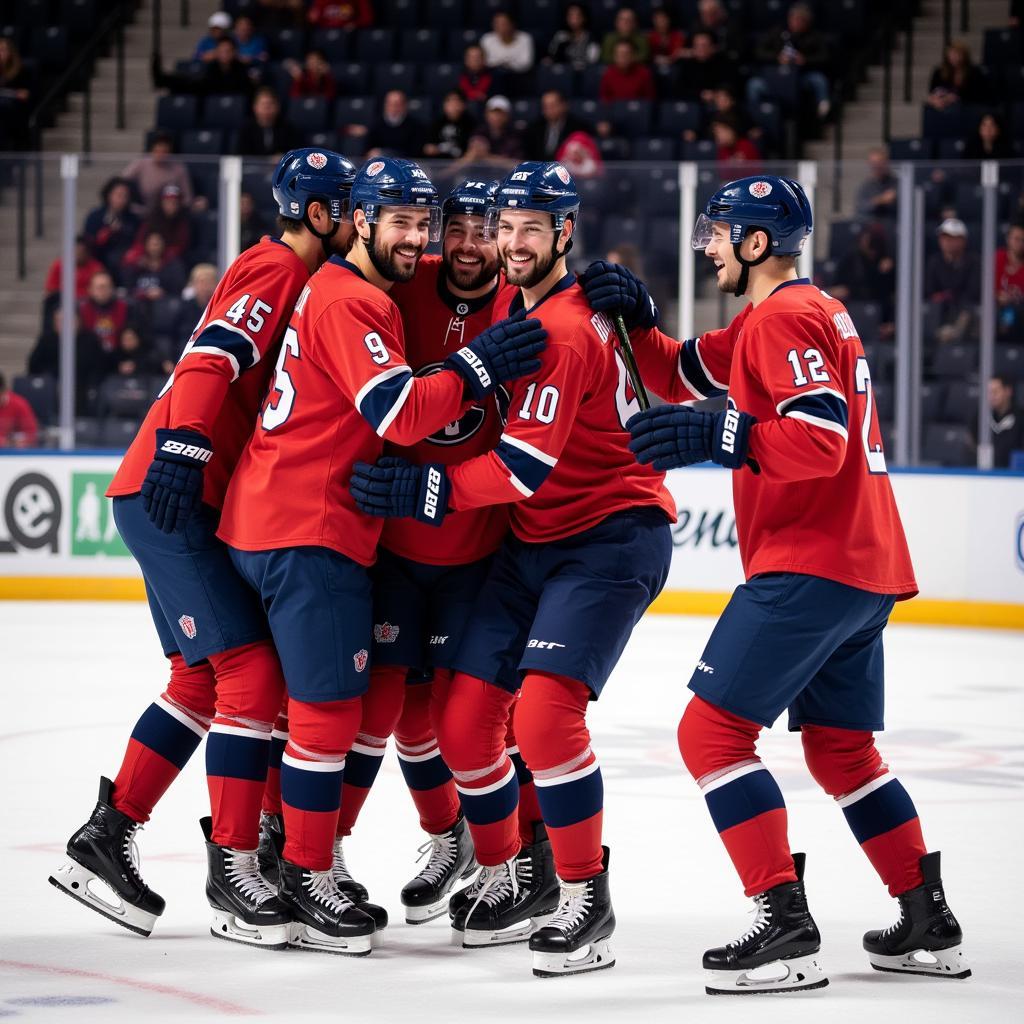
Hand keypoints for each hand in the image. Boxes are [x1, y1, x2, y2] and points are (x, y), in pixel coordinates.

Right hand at [140, 428, 211, 532]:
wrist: (181, 450)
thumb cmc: (191, 469)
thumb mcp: (198, 484)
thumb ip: (194, 498)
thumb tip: (193, 512)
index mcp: (187, 490)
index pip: (182, 511)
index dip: (178, 522)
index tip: (175, 531)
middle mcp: (174, 488)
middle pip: (168, 509)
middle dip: (166, 522)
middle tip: (163, 531)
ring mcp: (162, 483)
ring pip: (158, 503)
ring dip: (156, 515)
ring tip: (155, 524)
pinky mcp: (153, 477)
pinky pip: (149, 492)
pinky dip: (148, 502)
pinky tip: (147, 511)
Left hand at [350, 457, 449, 525]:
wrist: (428, 494)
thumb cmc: (415, 476)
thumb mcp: (404, 464)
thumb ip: (390, 461)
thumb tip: (377, 462)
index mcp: (395, 476)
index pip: (374, 473)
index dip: (362, 469)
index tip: (356, 466)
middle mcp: (392, 489)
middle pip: (370, 486)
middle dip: (358, 482)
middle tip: (352, 478)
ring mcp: (392, 501)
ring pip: (370, 498)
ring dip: (359, 494)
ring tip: (353, 489)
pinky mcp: (392, 511)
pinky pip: (376, 510)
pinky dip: (365, 507)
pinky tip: (359, 502)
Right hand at [445, 310, 546, 400]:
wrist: (472, 367)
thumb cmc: (483, 347)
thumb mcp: (491, 331)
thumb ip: (508, 322)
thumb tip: (523, 311)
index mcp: (497, 336)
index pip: (515, 328)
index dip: (528, 325)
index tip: (538, 322)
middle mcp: (502, 347)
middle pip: (521, 340)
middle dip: (534, 335)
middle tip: (544, 333)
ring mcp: (504, 360)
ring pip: (522, 352)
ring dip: (534, 348)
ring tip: (543, 344)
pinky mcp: (507, 372)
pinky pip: (520, 369)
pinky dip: (530, 366)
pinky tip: (538, 362)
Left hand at [580, 260, 658, 329]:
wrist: (633, 307)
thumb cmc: (613, 294)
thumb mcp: (605, 284)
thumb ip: (593, 280)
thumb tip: (579, 278)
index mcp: (617, 269)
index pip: (602, 266)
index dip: (591, 272)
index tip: (585, 279)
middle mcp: (624, 277)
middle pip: (607, 277)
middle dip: (593, 284)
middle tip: (586, 291)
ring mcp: (628, 288)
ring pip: (611, 287)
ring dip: (596, 293)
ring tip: (589, 298)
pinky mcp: (628, 301)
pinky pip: (614, 299)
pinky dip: (602, 302)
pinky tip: (594, 305)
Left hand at [627, 404, 756, 471]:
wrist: (719, 434)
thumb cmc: (697, 423)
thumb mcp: (682, 413)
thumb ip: (665, 416)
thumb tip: (644, 422)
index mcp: (675, 414)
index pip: (651, 417)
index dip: (638, 422)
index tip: (629, 427)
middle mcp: (677, 426)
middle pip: (652, 434)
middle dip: (638, 441)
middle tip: (631, 446)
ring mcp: (682, 441)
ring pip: (658, 449)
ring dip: (645, 454)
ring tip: (639, 458)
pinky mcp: (687, 455)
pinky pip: (670, 460)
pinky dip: (660, 463)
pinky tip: (653, 465)